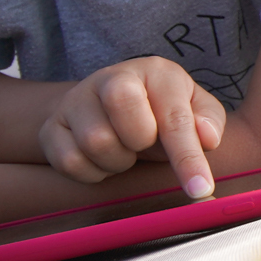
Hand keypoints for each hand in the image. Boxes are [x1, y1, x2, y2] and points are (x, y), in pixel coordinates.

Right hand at [40, 57, 226, 197]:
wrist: (104, 103)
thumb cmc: (158, 108)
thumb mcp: (193, 107)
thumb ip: (208, 121)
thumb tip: (208, 138)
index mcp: (155, 72)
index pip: (174, 116)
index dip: (188, 156)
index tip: (200, 188)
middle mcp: (111, 78)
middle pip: (126, 121)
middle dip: (141, 143)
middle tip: (144, 144)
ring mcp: (76, 100)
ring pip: (97, 144)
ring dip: (119, 162)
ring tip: (125, 149)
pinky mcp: (51, 126)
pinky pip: (70, 162)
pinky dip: (93, 172)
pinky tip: (103, 159)